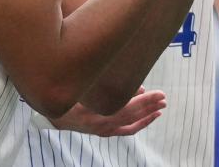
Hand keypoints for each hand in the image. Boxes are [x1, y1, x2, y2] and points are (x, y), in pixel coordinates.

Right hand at [49, 87, 165, 136]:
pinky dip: (141, 123)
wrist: (55, 115)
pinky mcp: (106, 132)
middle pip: (131, 115)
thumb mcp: (86, 87)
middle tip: (164, 97)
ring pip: (132, 123)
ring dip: (148, 114)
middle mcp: (101, 123)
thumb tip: (138, 87)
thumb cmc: (71, 95)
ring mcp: (104, 130)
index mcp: (95, 112)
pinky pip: (127, 130)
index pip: (126, 107)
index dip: (144, 101)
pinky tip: (153, 116)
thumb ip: (108, 86)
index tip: (158, 93)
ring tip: (162, 105)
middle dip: (149, 105)